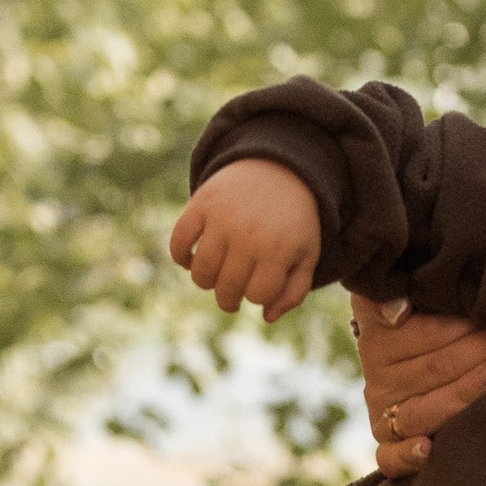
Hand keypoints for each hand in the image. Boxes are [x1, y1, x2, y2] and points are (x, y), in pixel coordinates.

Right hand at [169, 164, 321, 319]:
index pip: (256, 296)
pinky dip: (180, 257)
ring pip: (201, 273)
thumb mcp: (307, 254)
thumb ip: (294, 291)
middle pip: (227, 289)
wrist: (281, 168)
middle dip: (229, 300)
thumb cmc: (294, 221)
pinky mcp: (201, 204)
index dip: (257, 296)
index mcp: (278, 250)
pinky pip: (178, 242)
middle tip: (231, 296)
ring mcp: (222, 219)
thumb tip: (266, 318)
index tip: (259, 287)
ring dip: (205, 283)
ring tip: (215, 278)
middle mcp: (248, 236)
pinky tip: (191, 260)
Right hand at [353, 292, 485, 472]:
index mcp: (377, 344)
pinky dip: (406, 456)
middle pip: (436, 370)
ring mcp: (384, 419)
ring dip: (466, 392)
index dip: (463, 324)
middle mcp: (377, 385)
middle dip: (480, 351)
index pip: (427, 335)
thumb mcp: (404, 293)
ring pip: (424, 412)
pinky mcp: (389, 448)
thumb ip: (391, 296)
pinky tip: (428, 449)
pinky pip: (390, 458)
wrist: (408, 362)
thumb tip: (398, 310)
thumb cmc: (421, 321)